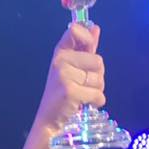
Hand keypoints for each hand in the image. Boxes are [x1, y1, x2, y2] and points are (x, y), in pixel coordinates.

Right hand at [32, 23, 105, 137]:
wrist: (49, 120)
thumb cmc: (62, 94)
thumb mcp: (72, 68)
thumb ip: (85, 49)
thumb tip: (95, 28)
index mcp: (60, 52)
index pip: (75, 31)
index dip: (88, 39)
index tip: (89, 51)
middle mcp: (60, 61)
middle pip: (98, 61)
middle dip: (97, 76)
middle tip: (84, 85)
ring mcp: (64, 76)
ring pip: (100, 80)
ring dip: (97, 91)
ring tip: (83, 95)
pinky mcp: (70, 92)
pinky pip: (98, 95)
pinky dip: (97, 102)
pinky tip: (86, 104)